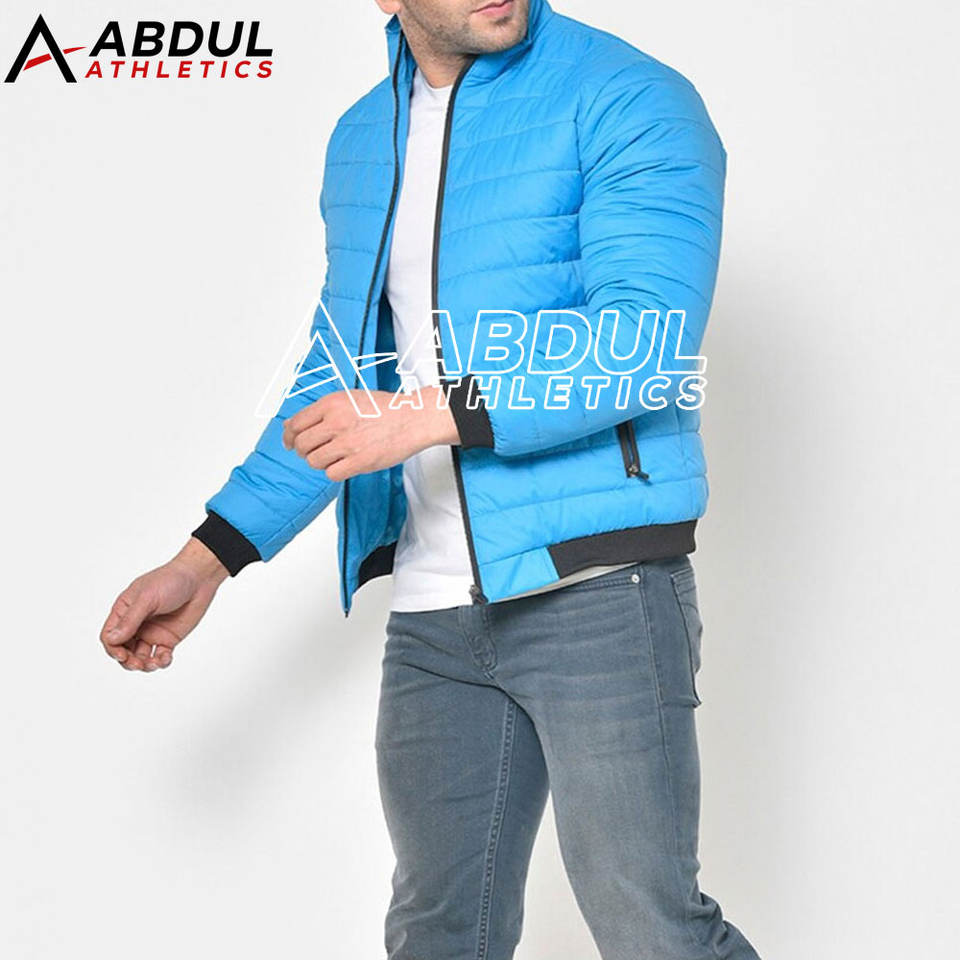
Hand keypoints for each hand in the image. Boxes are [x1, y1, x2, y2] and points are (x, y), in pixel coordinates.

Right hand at [99, 539, 228, 671]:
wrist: (199, 578)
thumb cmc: (171, 580)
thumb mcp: (147, 598)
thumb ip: (130, 620)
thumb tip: (112, 639)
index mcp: (124, 611)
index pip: (110, 636)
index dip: (113, 649)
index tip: (122, 655)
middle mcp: (136, 624)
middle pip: (123, 650)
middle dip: (128, 661)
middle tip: (138, 664)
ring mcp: (152, 632)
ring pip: (140, 657)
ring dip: (144, 665)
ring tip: (154, 663)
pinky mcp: (168, 638)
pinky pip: (160, 656)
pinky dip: (161, 662)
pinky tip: (166, 658)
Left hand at [282, 387, 459, 480]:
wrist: (413, 419)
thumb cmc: (385, 409)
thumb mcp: (349, 399)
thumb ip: (321, 412)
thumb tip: (291, 426)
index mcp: (331, 403)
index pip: (295, 423)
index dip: (288, 436)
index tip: (289, 442)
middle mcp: (336, 422)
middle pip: (301, 444)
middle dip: (304, 451)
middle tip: (314, 451)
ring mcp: (347, 443)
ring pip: (314, 461)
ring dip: (321, 462)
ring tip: (335, 456)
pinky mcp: (359, 461)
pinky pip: (331, 474)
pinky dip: (335, 471)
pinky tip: (345, 464)